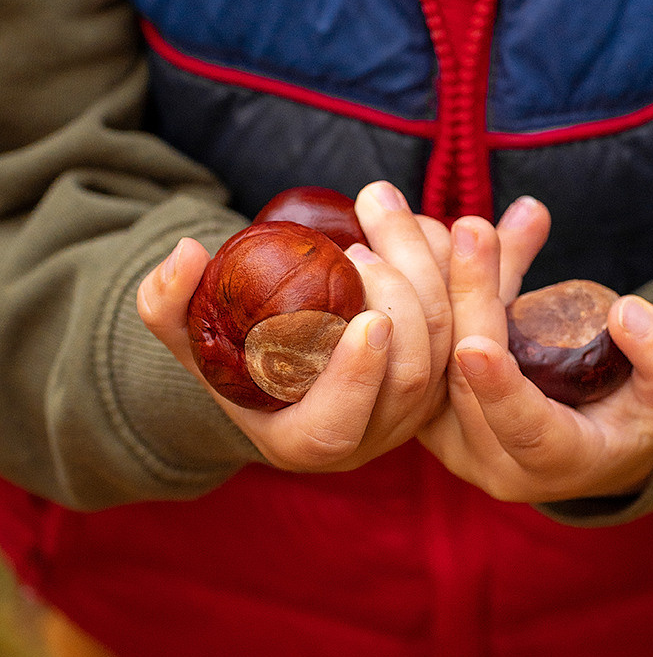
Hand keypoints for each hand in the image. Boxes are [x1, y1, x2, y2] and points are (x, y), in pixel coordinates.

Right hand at [136, 182, 451, 472]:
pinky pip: (479, 322)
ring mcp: (420, 403)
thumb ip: (169, 301)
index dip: (358, 380)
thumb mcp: (187, 330)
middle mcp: (373, 434)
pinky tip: (470, 221)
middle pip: (411, 379)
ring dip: (438, 273)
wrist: (285, 348)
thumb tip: (186, 253)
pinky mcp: (452, 365)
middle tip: (366, 243)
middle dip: (403, 302)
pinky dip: (476, 272)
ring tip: (392, 215)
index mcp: (307, 441)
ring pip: (454, 346)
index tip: (367, 321)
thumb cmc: (229, 345)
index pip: (339, 428)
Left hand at [418, 209, 652, 502]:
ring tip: (437, 219)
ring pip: (432, 349)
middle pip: (464, 376)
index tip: (475, 347)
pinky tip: (429, 230)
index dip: (500, 390)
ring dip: (435, 277)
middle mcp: (485, 457)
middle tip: (472, 229)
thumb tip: (628, 313)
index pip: (521, 431)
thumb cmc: (633, 411)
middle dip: (469, 296)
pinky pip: (417, 337)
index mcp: (551, 462)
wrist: (581, 432)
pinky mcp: (421, 398)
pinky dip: (425, 282)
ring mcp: (444, 431)